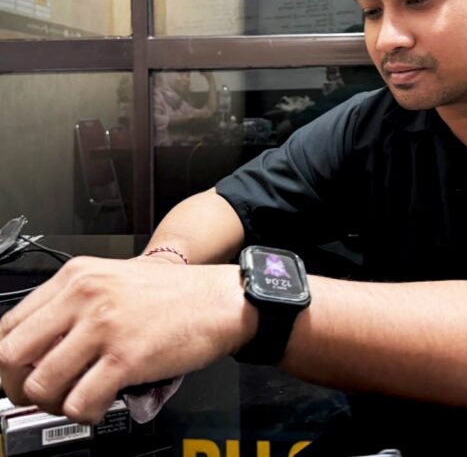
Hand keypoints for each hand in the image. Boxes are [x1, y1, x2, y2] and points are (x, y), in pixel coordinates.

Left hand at [0, 257, 256, 423]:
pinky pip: (79, 403)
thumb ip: (77, 304)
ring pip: (39, 386)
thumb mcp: (117, 279)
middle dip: (20, 386)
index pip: (9, 324)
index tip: (21, 373)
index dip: (9, 360)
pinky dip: (84, 413)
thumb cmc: (177, 293)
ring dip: (54, 404)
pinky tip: (102, 402)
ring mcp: (104, 326)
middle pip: (11, 356)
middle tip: (45, 392)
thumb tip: (41, 346)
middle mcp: (86, 296)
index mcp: (78, 275)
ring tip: (78, 398)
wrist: (222, 299)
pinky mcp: (126, 356)